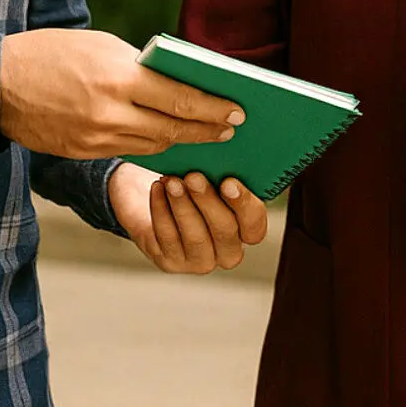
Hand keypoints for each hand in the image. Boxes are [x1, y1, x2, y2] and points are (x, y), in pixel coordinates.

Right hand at [0, 29, 243, 158]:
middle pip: (172, 128)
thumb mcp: (101, 46)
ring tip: (207, 136)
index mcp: (117, 78)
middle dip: (206, 130)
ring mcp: (95, 138)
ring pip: (152, 145)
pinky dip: (152, 147)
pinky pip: (127, 152)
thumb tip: (176, 82)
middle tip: (232, 129)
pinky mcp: (82, 152)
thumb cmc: (52, 53)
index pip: (179, 98)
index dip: (212, 108)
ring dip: (183, 143)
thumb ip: (139, 67)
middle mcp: (109, 112)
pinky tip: (169, 143)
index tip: (237, 111)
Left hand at [109, 163, 269, 273]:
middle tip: (194, 177)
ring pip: (195, 237)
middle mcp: (226, 251)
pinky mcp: (170, 261)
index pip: (255, 226)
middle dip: (208, 202)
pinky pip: (167, 238)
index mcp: (246, 230)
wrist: (151, 193)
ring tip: (172, 181)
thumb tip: (227, 145)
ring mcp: (199, 260)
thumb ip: (223, 172)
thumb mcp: (211, 173)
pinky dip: (161, 210)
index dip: (244, 206)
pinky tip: (158, 189)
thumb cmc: (190, 178)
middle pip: (225, 232)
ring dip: (183, 206)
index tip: (228, 182)